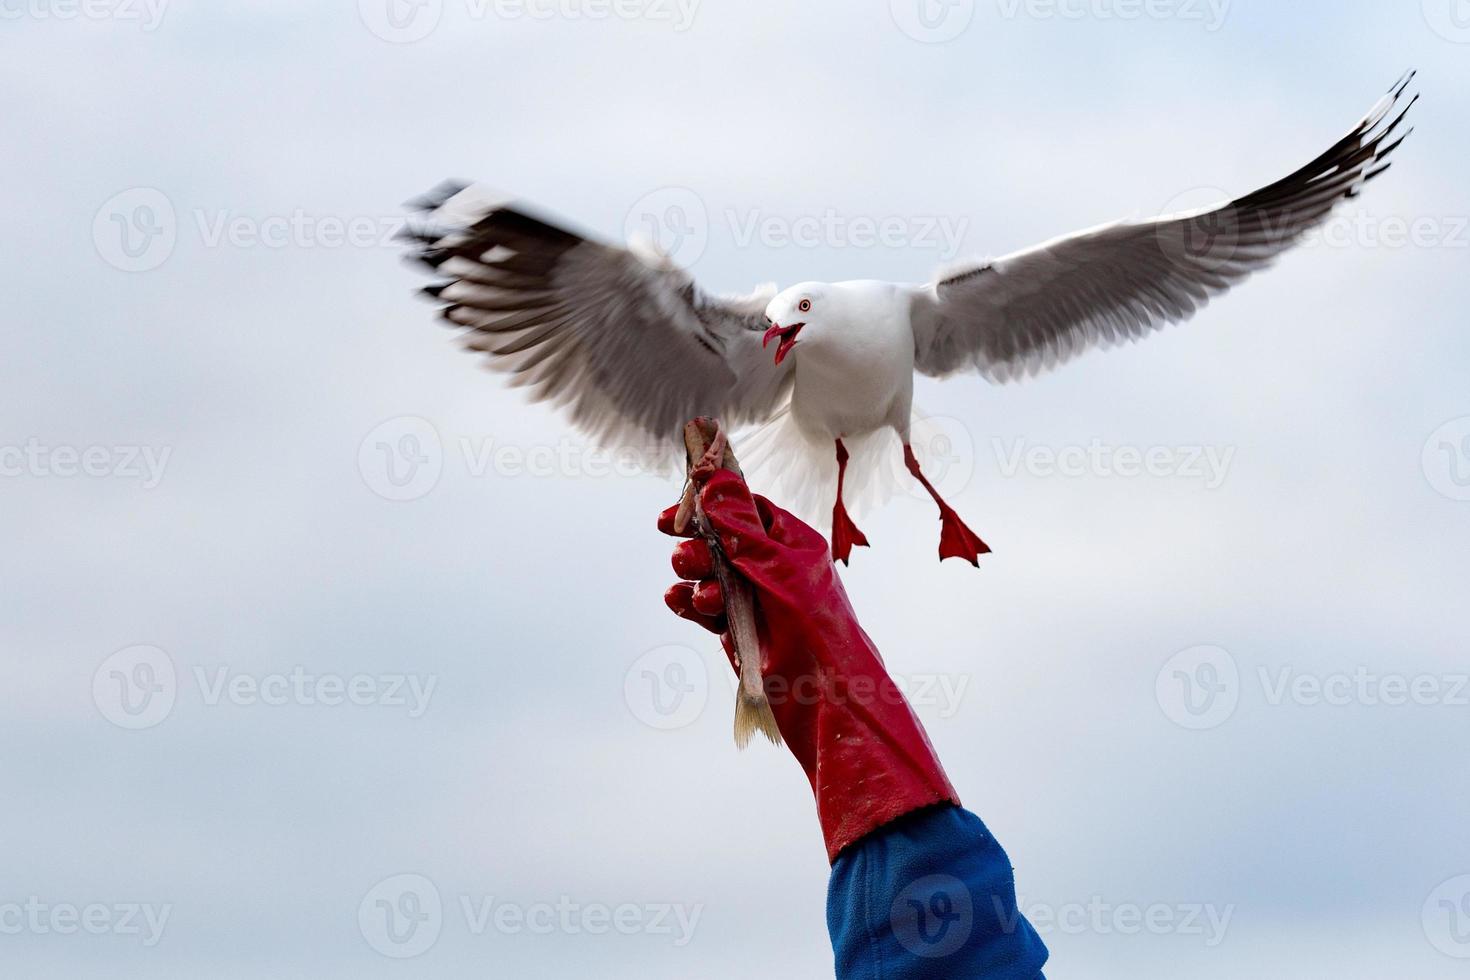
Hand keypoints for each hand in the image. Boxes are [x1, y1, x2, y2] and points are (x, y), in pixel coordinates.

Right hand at [658, 466, 959, 861]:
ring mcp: (756, 600)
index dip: (713, 501)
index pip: (746, 507)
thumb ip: (739, 526)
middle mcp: (773, 567)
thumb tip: (713, 477)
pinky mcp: (740, 631)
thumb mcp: (776, 568)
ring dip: (695, 577)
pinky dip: (691, 604)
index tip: (679, 499)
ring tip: (697, 592)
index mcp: (792, 543)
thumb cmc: (815, 628)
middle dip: (698, 542)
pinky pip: (705, 607)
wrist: (826, 699)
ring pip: (708, 574)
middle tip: (677, 543)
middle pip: (720, 539)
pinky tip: (683, 603)